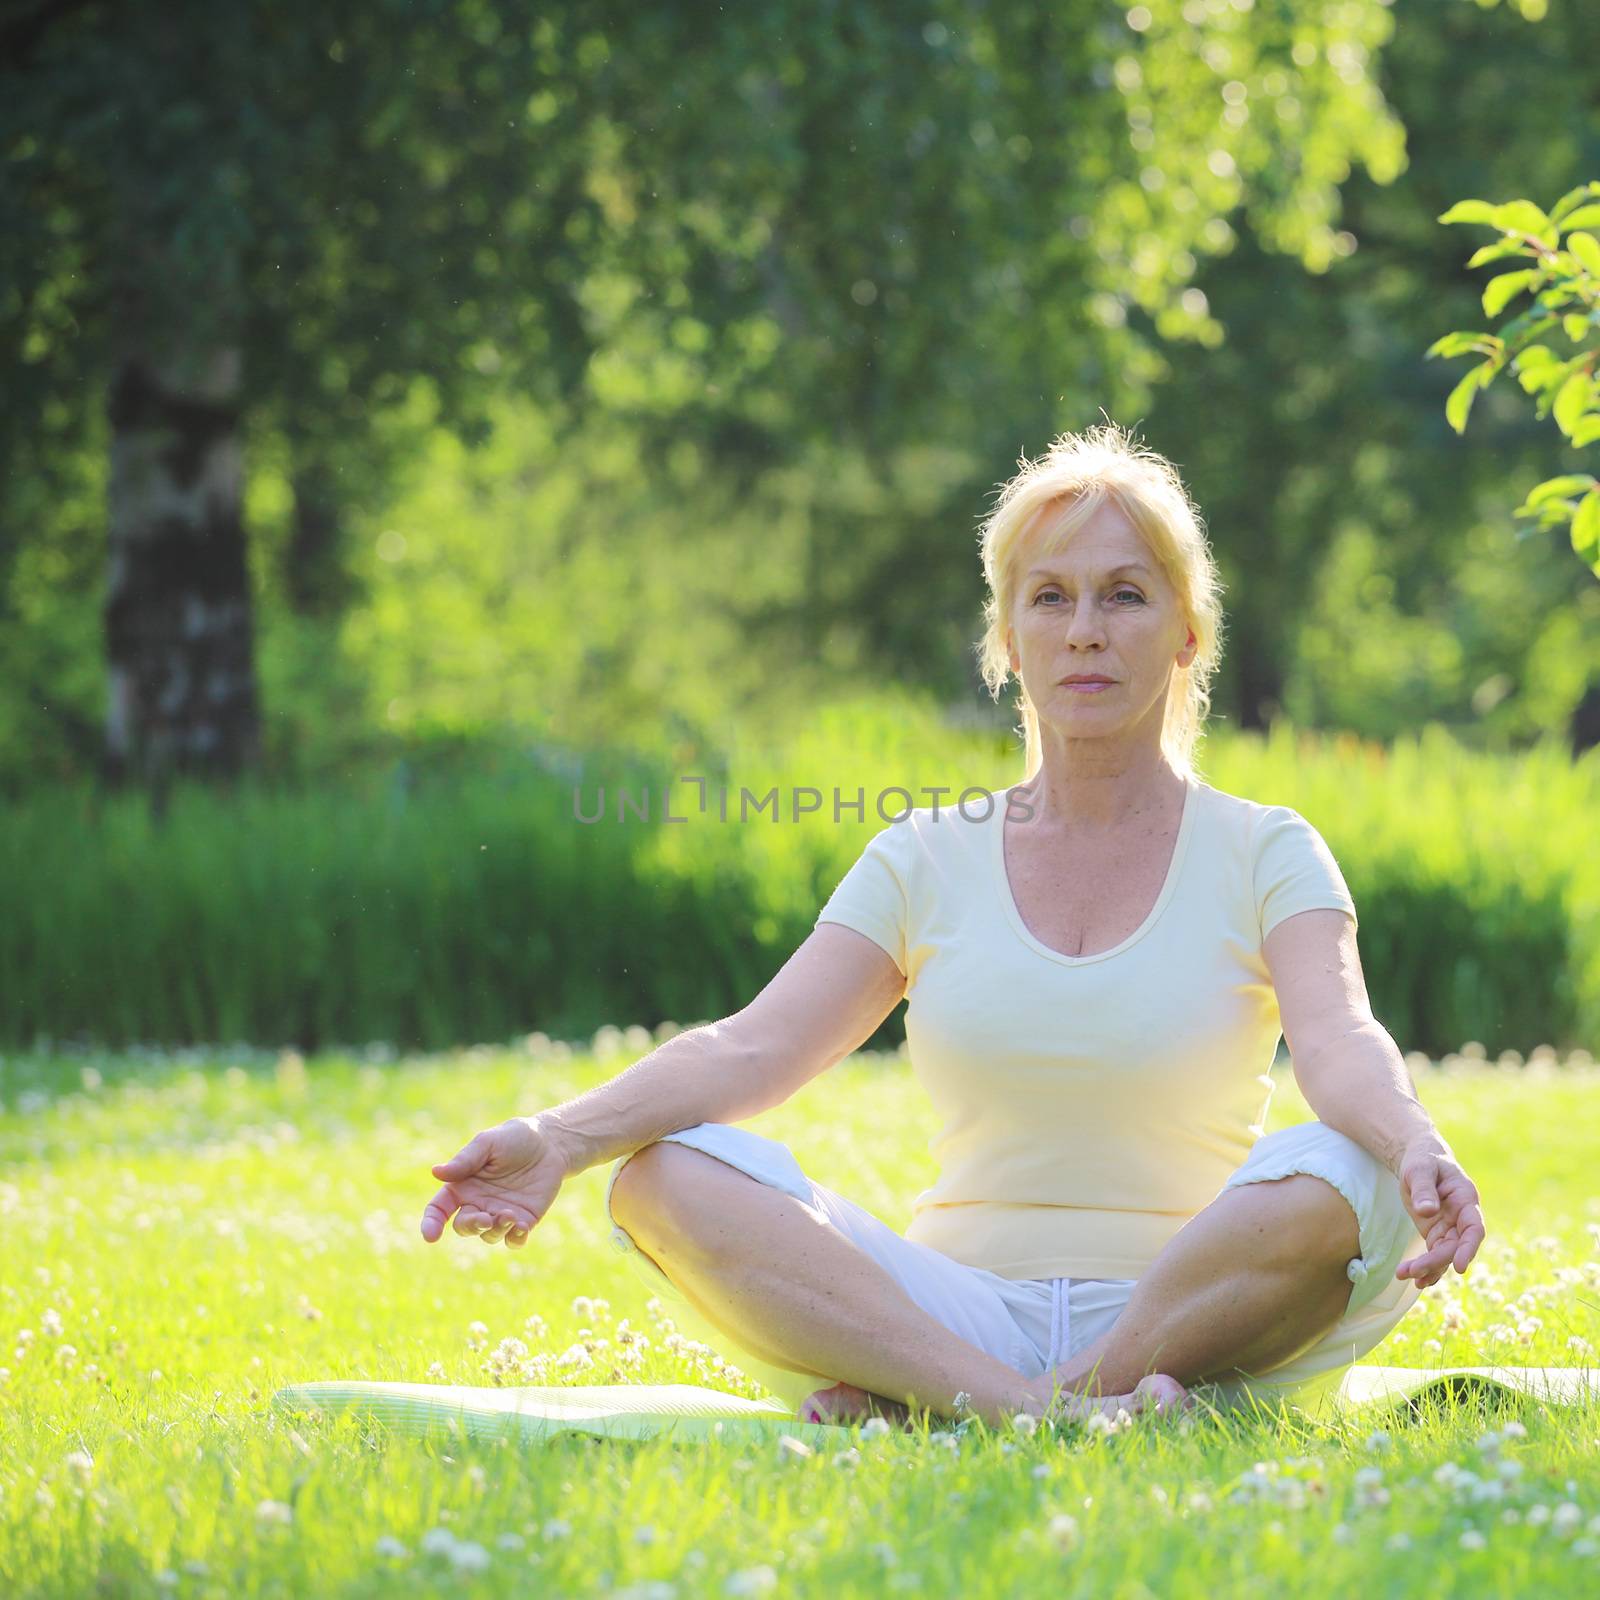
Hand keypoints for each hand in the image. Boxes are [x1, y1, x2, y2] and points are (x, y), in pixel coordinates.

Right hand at [419, 1116, 570, 1247]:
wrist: (550, 1143)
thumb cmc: (514, 1138)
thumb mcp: (488, 1142)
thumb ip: (465, 1160)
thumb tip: (436, 1172)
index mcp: (463, 1186)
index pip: (439, 1209)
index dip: (431, 1223)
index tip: (431, 1236)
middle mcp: (478, 1204)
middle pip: (464, 1227)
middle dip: (471, 1227)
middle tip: (485, 1218)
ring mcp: (500, 1214)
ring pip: (489, 1236)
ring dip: (496, 1230)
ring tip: (510, 1215)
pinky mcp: (524, 1220)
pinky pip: (514, 1240)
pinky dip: (515, 1239)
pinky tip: (521, 1228)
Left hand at [1394, 1142, 1486, 1288]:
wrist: (1420, 1159)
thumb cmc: (1423, 1160)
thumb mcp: (1419, 1168)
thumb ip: (1424, 1189)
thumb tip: (1426, 1212)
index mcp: (1465, 1199)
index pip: (1474, 1229)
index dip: (1468, 1248)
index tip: (1459, 1266)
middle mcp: (1461, 1217)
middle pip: (1455, 1246)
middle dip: (1436, 1261)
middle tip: (1413, 1272)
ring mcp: (1450, 1227)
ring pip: (1444, 1254)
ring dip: (1428, 1268)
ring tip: (1404, 1276)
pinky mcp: (1437, 1232)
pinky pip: (1436, 1254)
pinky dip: (1427, 1267)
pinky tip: (1414, 1280)